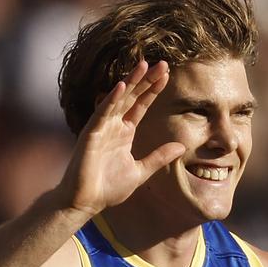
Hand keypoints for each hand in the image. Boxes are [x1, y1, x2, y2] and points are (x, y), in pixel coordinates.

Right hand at [59, 60, 184, 216]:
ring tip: (144, 65)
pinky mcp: (91, 134)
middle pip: (132, 97)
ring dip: (131, 82)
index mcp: (124, 132)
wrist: (86, 202)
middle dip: (146, 80)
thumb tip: (181, 147)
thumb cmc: (108, 188)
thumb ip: (159, 157)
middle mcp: (113, 125)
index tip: (167, 75)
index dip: (153, 90)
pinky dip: (111, 99)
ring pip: (118, 99)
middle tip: (162, 63)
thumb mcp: (140, 171)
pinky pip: (102, 113)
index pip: (141, 105)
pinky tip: (122, 86)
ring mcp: (101, 128)